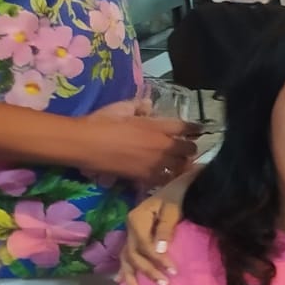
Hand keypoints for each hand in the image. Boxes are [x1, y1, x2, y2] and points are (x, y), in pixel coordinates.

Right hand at [79, 101, 198, 185]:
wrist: (85, 143)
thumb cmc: (101, 121)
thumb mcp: (121, 107)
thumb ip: (138, 106)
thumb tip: (148, 105)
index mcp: (157, 126)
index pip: (185, 127)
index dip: (194, 129)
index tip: (199, 130)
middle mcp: (162, 145)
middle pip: (188, 149)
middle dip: (190, 148)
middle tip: (187, 149)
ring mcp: (156, 162)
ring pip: (180, 166)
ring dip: (182, 165)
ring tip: (180, 165)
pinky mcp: (145, 177)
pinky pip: (165, 179)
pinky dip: (168, 178)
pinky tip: (166, 176)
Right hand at [119, 191, 185, 284]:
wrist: (177, 187)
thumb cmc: (177, 196)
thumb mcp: (173, 210)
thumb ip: (165, 229)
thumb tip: (159, 250)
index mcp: (137, 218)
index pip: (144, 245)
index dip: (157, 259)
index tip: (173, 270)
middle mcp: (130, 227)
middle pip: (134, 253)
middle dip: (148, 271)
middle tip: (165, 284)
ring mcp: (130, 232)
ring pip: (126, 256)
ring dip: (130, 274)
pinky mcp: (135, 236)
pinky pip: (127, 254)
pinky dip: (124, 268)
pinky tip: (120, 281)